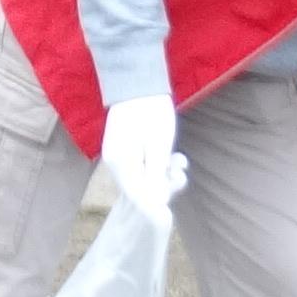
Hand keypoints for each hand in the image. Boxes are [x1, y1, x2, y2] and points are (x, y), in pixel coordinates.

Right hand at [99, 94, 183, 220]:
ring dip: (164, 175)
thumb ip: (156, 174)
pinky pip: (142, 167)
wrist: (140, 82)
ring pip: (144, 178)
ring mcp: (120, 157)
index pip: (136, 196)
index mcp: (120, 163)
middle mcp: (116, 163)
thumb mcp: (158, 144)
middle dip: (163, 186)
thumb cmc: (151, 110)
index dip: (153, 207)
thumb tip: (158, 202)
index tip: (168, 214)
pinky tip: (174, 158)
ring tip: (180, 162)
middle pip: (140, 189)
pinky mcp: (127, 151)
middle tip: (180, 174)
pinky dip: (159, 165)